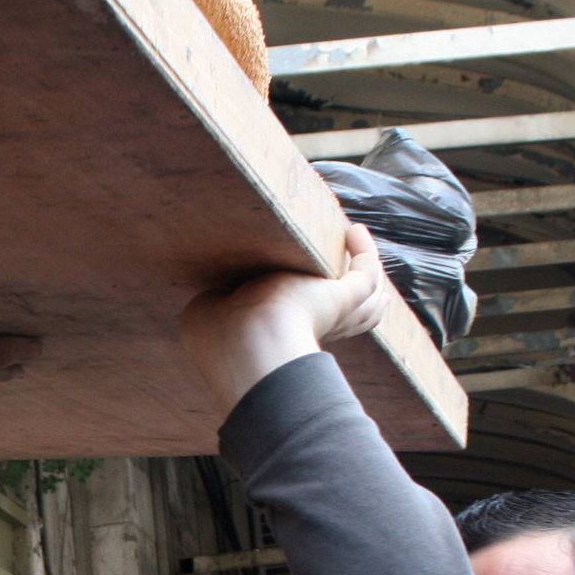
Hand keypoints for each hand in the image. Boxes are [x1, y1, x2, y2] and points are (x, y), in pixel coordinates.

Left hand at [179, 224, 392, 416]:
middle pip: (347, 321)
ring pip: (366, 303)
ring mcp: (332, 318)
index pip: (300, 326)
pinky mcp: (343, 299)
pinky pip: (365, 274)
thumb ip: (216, 295)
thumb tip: (222, 286)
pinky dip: (365, 252)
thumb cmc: (220, 336)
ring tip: (360, 244)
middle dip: (359, 304)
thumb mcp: (205, 311)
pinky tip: (355, 229)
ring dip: (368, 275)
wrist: (246, 345)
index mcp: (277, 336)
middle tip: (368, 285)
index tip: (307, 297)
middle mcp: (308, 331)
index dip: (307, 313)